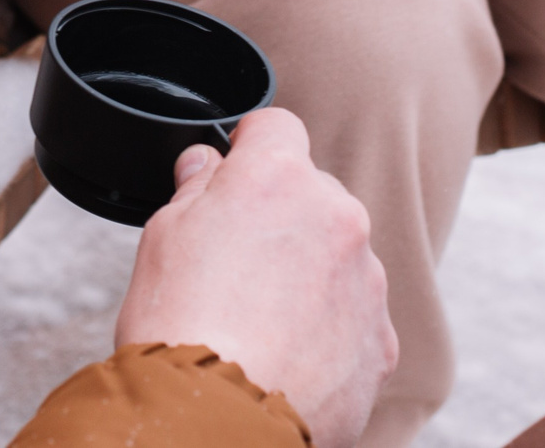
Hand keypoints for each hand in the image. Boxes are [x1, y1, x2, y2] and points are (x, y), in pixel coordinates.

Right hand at [117, 108, 395, 446]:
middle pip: (313, 195)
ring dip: (310, 274)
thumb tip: (208, 166)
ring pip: (339, 258)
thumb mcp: (163, 237)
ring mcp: (366, 281)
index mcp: (278, 179)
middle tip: (236, 264)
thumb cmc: (180, 329)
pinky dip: (330, 330)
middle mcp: (337, 217)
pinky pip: (356, 318)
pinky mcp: (381, 341)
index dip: (250, 147)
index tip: (235, 172)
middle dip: (282, 218)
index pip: (277, 127)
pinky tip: (287, 357)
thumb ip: (196, 189)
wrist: (217, 422)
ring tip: (260, 323)